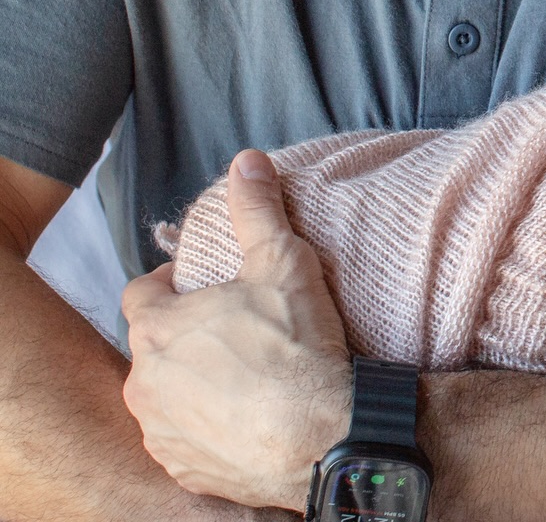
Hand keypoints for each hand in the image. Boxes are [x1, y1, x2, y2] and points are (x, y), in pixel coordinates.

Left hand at [121, 150, 352, 508]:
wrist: (320, 438)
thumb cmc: (295, 346)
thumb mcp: (282, 260)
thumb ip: (257, 209)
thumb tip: (246, 161)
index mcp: (158, 329)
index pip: (139, 293)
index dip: (168, 284)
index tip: (201, 285)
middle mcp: (144, 384)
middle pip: (151, 346)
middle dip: (183, 334)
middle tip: (230, 326)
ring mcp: (161, 433)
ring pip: (164, 396)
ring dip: (190, 382)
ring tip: (241, 372)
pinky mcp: (184, 471)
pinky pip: (184, 440)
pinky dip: (206, 425)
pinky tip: (246, 415)